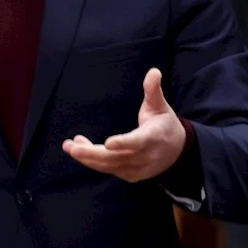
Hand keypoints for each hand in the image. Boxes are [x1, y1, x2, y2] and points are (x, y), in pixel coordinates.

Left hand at [62, 68, 185, 182]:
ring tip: (69, 146)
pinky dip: (94, 162)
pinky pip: (110, 170)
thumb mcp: (160, 105)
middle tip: (71, 146)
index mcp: (153, 137)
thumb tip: (153, 71)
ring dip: (88, 157)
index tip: (108, 143)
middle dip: (92, 153)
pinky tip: (80, 150)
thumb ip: (153, 90)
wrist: (178, 150)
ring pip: (110, 166)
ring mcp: (138, 169)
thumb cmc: (164, 123)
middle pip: (116, 158)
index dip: (123, 143)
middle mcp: (146, 156)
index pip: (137, 142)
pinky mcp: (131, 176)